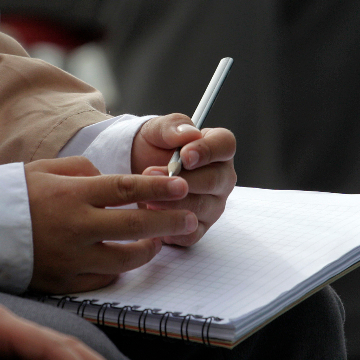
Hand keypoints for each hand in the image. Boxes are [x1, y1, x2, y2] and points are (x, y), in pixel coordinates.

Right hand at [26, 156, 197, 292]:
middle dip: (168, 222)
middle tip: (188, 217)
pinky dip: (117, 268)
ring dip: (149, 249)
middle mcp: (75, 228)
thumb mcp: (45, 170)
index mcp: (71, 195)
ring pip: (126, 259)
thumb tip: (114, 180)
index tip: (180, 185)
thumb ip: (84, 170)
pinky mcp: (64, 282)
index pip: (125, 190)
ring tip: (158, 240)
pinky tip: (124, 258)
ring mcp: (71, 258)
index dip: (157, 189)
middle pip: (135, 227)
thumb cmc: (13, 196)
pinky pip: (103, 278)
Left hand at [131, 114, 236, 245]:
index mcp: (217, 148)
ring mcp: (213, 204)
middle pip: (215, 180)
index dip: (208, 151)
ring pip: (202, 208)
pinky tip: (153, 217)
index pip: (225, 146)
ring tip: (148, 197)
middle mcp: (221, 177)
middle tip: (153, 174)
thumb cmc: (153, 147)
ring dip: (173, 203)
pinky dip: (171, 228)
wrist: (134, 169)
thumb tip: (189, 134)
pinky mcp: (199, 227)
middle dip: (183, 179)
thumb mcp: (156, 130)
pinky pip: (191, 233)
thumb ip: (173, 127)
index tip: (184, 156)